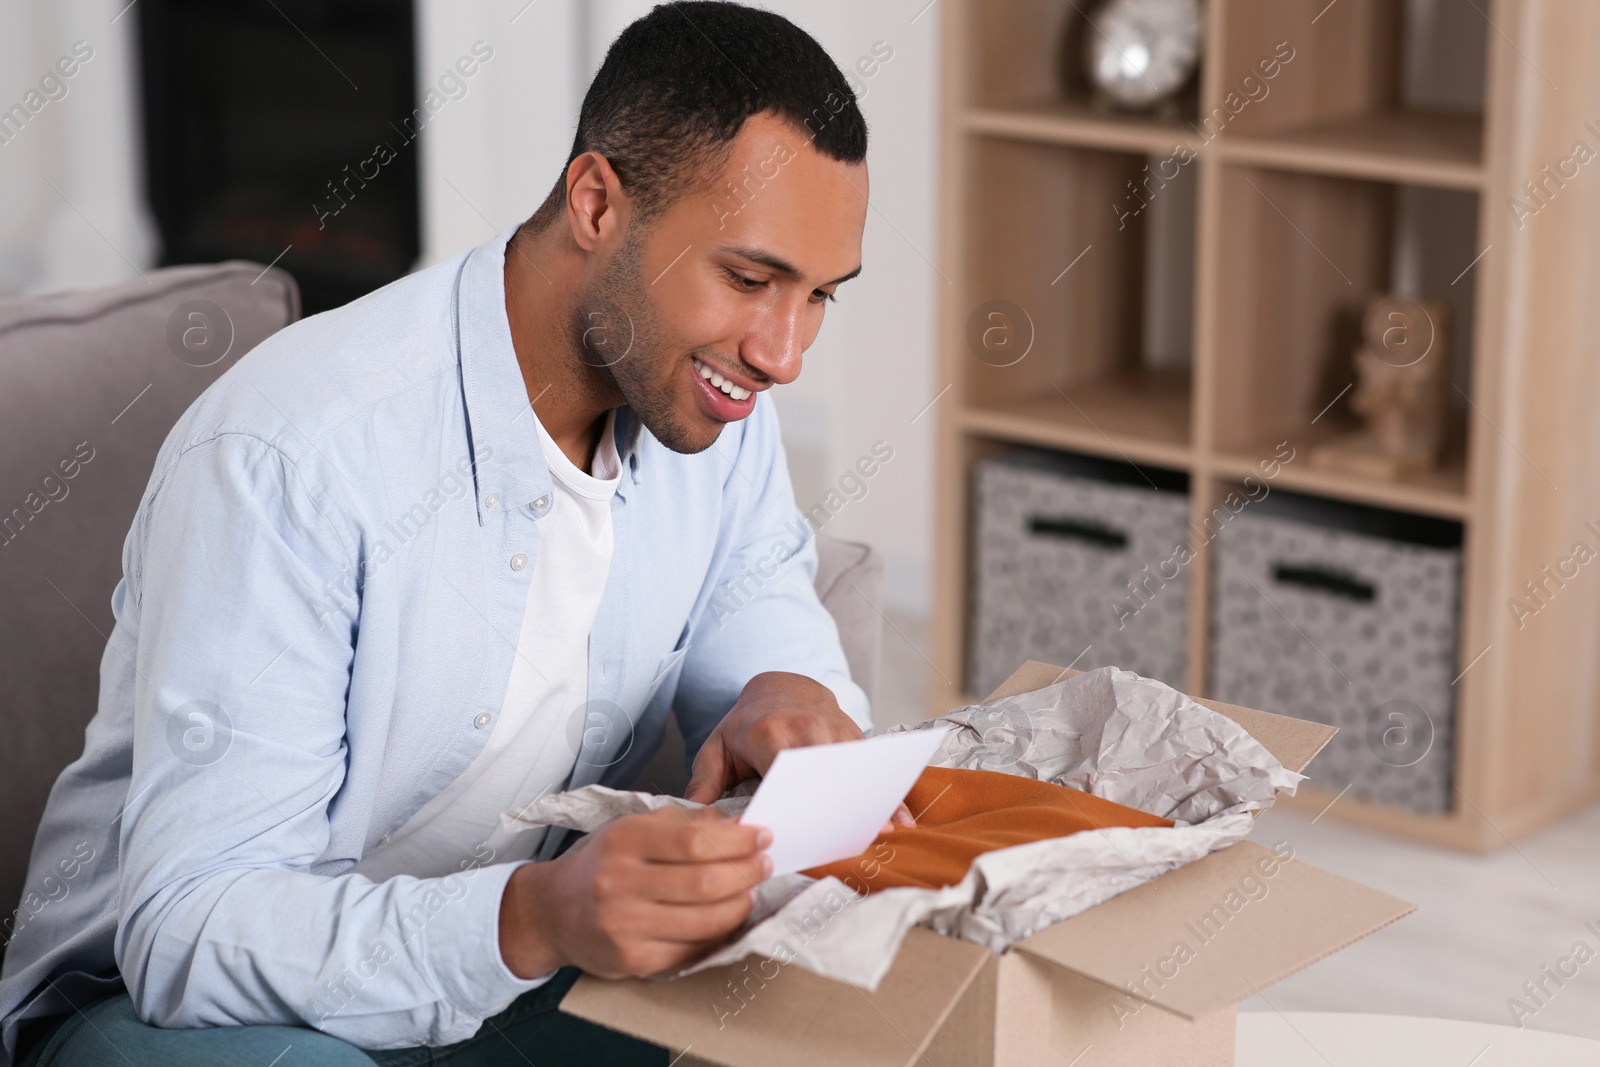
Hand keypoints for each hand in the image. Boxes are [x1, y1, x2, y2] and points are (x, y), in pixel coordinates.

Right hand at [498, 806, 771, 979]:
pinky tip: (727, 917)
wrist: (553, 912)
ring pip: (705, 920)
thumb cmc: (602, 864)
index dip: (738, 840)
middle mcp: (620, 883)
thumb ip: (685, 823)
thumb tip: (738, 825)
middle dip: (747, 872)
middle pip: (705, 881)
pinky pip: (693, 948)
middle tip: (764, 864)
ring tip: (750, 891)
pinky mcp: (634, 960)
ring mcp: (626, 926)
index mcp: (623, 841)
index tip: (762, 836)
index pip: (695, 841)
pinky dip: (719, 933)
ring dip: (740, 904)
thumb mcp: (634, 828)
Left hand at [684, 671, 915, 831]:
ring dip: (865, 801)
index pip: (779, 769)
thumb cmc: (746, 725)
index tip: (788, 830)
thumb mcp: (717, 745)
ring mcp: (837, 730)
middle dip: (828, 804)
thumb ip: (703, 781)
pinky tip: (900, 821)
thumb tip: (690, 818)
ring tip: (877, 834)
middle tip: (835, 839)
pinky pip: (875, 768)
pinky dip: (889, 793)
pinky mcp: (858, 737)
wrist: (783, 688)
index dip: (785, 799)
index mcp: (769, 731)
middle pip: (821, 771)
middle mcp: (808, 727)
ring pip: (854, 770)